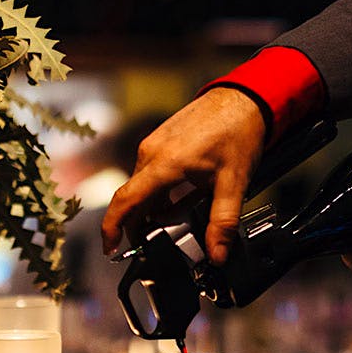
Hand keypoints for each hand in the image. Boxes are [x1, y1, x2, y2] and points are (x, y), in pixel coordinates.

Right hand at [102, 87, 266, 262]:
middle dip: (137, 225)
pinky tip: (178, 200)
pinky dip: (158, 192)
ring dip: (151, 208)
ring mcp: (153, 144)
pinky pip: (149, 173)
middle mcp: (151, 152)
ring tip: (173, 222)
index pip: (125, 200)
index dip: (112, 228)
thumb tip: (217, 254)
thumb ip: (223, 222)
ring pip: (142, 186)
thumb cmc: (238, 132)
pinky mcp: (159, 140)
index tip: (109, 248)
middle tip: (152, 245)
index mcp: (165, 163)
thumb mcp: (234, 183)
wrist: (242, 98)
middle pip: (132, 198)